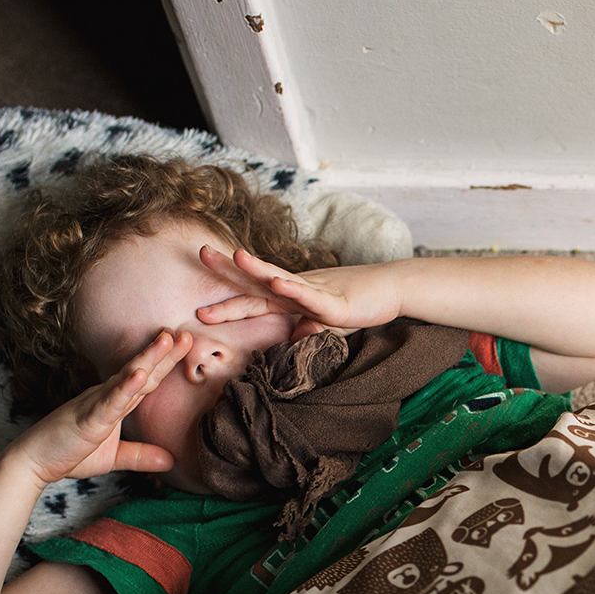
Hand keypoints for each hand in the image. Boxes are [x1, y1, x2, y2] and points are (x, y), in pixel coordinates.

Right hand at [8, 330, 188, 485]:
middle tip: (186, 334)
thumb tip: (170, 461)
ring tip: (167, 340)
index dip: (166, 363)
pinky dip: (124, 388)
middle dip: (164, 353)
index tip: (186, 345)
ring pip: (126, 378)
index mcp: (114, 402)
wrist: (35, 461)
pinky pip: (108, 402)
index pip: (146, 381)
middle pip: (141, 371)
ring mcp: (96, 404)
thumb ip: (140, 456)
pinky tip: (139, 375)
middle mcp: (106, 396)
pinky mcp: (87, 419)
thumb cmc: (69, 453)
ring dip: (147, 359)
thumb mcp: (113, 457)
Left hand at [195, 247, 404, 337]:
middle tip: (202, 254)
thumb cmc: (360, 303)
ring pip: (281, 279)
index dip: (229, 303)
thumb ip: (308, 328)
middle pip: (258, 281)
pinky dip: (294, 289)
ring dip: (258, 268)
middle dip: (229, 269)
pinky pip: (311, 296)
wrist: (392, 289)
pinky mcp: (336, 301)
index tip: (202, 311)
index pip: (255, 299)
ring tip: (236, 256)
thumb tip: (292, 338)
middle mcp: (298, 289)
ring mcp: (316, 291)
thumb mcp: (327, 322)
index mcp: (293, 296)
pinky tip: (278, 283)